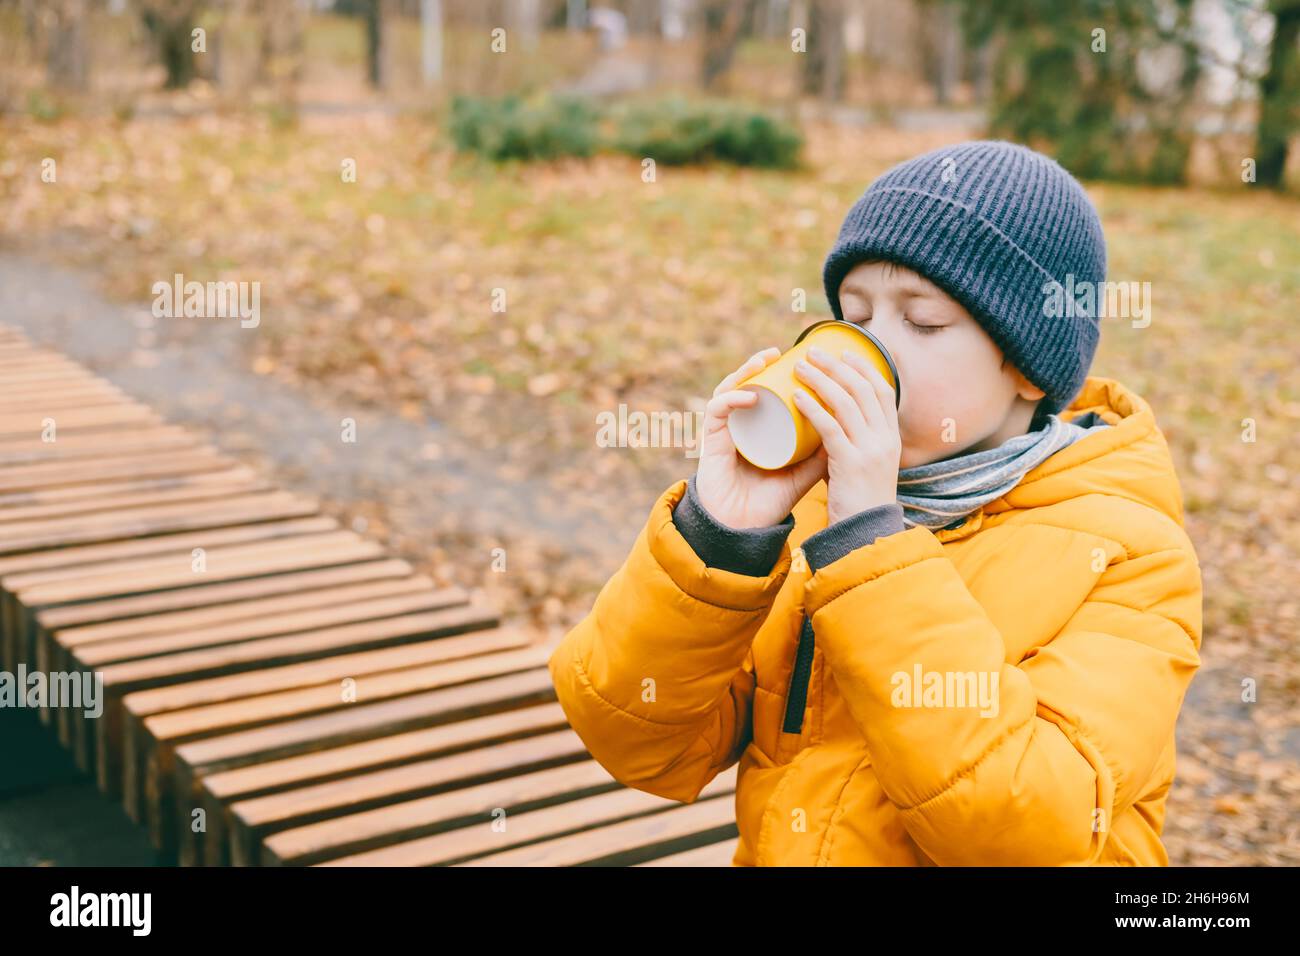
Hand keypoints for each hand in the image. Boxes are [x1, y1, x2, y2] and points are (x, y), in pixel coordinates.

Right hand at [694, 347, 829, 528]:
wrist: (743, 530)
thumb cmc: (768, 503)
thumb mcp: (802, 474)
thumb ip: (822, 455)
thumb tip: (852, 428)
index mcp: (756, 431)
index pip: (764, 393)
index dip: (779, 373)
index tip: (801, 362)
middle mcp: (738, 427)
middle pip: (745, 385)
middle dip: (761, 363)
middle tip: (783, 351)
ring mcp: (724, 432)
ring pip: (729, 389)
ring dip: (745, 370)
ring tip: (765, 360)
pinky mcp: (711, 441)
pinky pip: (717, 410)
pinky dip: (733, 398)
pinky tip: (751, 394)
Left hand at [792, 345, 900, 526]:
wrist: (865, 535)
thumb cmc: (859, 503)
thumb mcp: (865, 468)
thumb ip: (853, 445)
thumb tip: (831, 426)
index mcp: (892, 437)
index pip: (883, 391)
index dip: (864, 368)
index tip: (845, 353)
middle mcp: (885, 439)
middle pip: (863, 389)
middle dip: (837, 365)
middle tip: (812, 351)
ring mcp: (870, 450)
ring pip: (846, 402)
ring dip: (821, 379)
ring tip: (800, 365)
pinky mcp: (850, 463)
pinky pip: (830, 427)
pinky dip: (812, 408)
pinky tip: (796, 397)